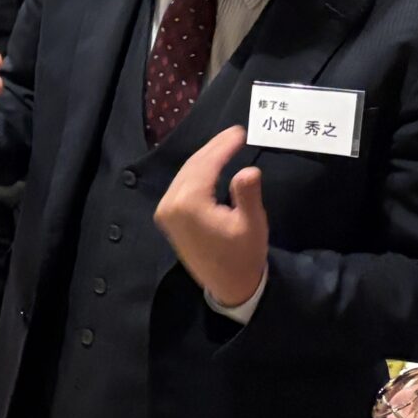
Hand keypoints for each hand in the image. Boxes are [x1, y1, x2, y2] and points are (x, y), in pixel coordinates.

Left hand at [156, 126, 268, 309]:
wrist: (229, 286)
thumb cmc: (243, 256)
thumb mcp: (252, 225)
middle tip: (234, 133)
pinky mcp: (168, 217)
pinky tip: (211, 164)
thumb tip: (249, 170)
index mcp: (189, 205)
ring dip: (205, 157)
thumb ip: (247, 195)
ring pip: (185, 174)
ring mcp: (165, 211)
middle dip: (214, 148)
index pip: (205, 165)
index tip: (240, 132)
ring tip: (226, 143)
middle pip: (193, 166)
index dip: (223, 146)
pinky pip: (181, 185)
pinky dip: (197, 172)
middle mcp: (170, 205)